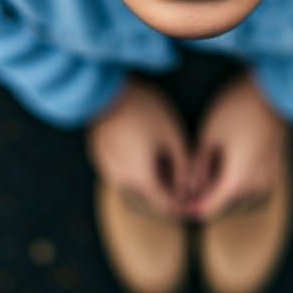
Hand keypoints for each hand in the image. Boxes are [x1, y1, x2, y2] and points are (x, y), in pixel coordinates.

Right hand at [84, 76, 192, 219]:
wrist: (107, 88)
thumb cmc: (145, 108)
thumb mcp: (172, 134)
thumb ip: (184, 165)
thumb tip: (189, 189)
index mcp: (140, 177)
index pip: (164, 203)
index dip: (181, 203)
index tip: (194, 197)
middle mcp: (120, 179)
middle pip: (148, 193)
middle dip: (167, 188)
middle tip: (182, 172)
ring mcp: (106, 167)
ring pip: (134, 181)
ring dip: (150, 175)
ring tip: (166, 157)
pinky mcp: (98, 156)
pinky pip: (121, 168)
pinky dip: (135, 164)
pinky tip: (145, 147)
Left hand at [180, 71, 292, 222]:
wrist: (274, 91)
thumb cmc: (237, 108)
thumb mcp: (209, 134)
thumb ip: (198, 166)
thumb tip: (191, 187)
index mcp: (237, 181)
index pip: (210, 208)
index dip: (191, 208)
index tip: (178, 202)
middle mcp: (256, 186)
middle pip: (225, 203)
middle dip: (206, 196)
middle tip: (188, 183)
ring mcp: (268, 178)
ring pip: (239, 194)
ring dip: (222, 188)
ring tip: (204, 170)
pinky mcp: (275, 168)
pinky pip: (252, 185)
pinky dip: (237, 180)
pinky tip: (225, 163)